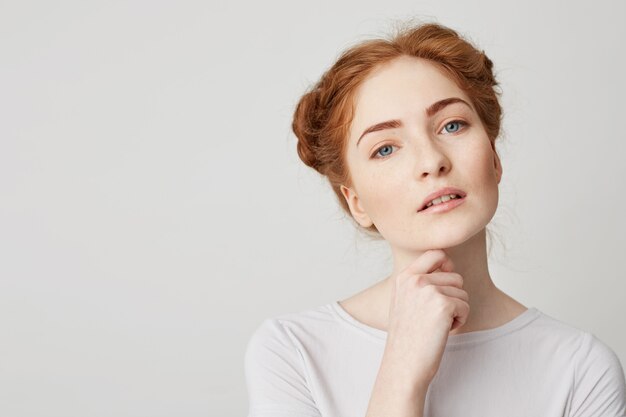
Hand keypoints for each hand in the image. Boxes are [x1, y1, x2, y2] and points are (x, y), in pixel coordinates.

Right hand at [382, 249, 469, 390]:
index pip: (435, 254)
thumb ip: (421, 280)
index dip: (447, 267)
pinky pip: (466, 306)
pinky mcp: (444, 304)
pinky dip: (460, 321)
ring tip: (437, 325)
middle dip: (453, 297)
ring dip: (456, 310)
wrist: (404, 364)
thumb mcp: (404, 300)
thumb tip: (449, 263)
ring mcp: (429, 291)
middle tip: (435, 316)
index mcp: (404, 277)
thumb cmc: (407, 337)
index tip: (443, 287)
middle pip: (455, 277)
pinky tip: (443, 331)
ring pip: (462, 293)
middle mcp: (415, 280)